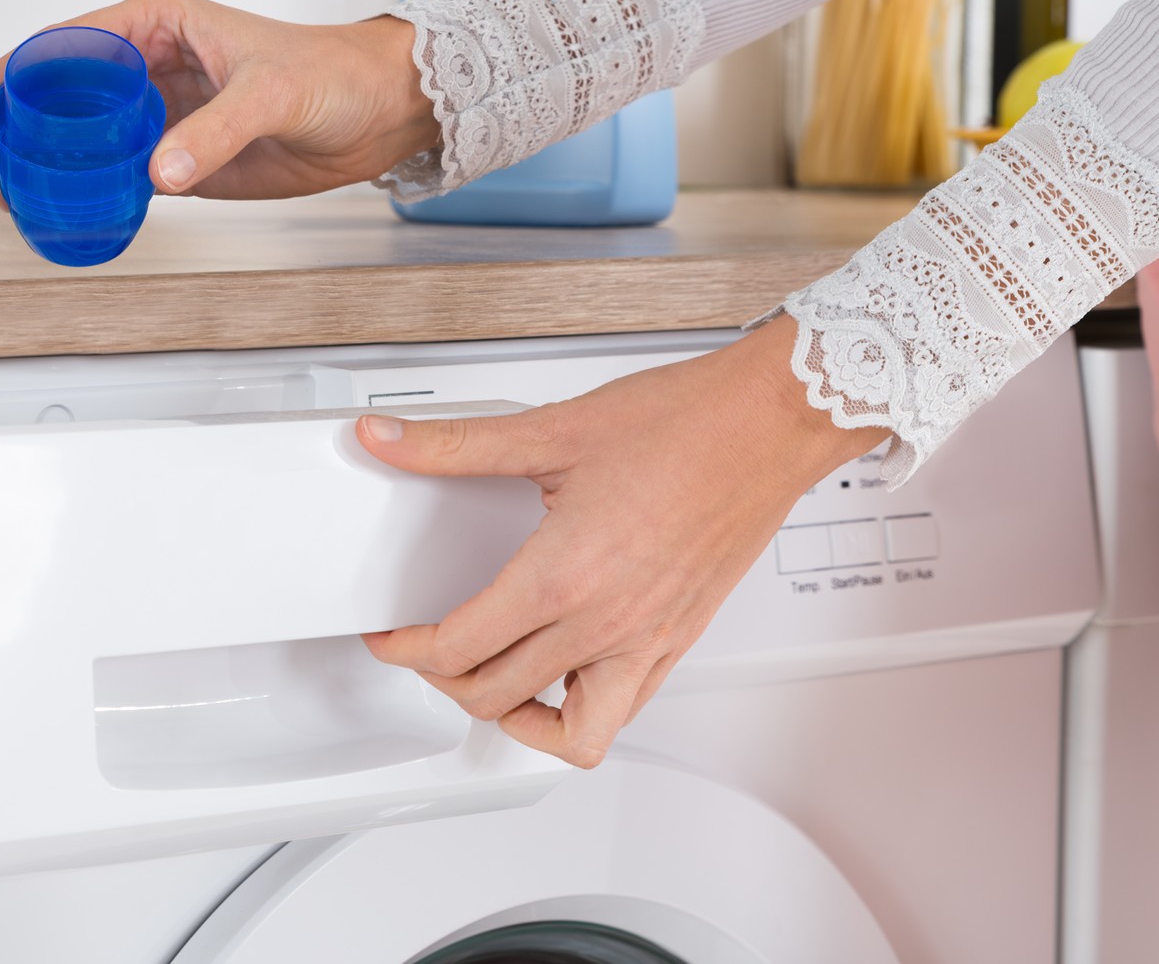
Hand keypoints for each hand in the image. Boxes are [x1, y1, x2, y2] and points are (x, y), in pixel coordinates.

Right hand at [0, 0, 438, 200]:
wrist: (378, 113)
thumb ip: (213, 133)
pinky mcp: (186, 158)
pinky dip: (93, 192)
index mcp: (160, 23)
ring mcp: (167, 113)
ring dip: (49, 165)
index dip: (14, 74)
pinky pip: (125, 174)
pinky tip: (68, 212)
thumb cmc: (332, 74)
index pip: (67, 44)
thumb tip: (158, 171)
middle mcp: (155, 64)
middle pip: (64, 94)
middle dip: (18, 127)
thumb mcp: (270, 93)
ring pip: (88, 137)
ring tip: (11, 197)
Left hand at [356, 316, 887, 767]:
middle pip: (494, 696)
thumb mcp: (551, 432)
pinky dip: (579, 714)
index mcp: (563, 576)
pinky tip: (562, 673)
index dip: (405, 648)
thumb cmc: (685, 424)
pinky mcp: (679, 641)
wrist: (770, 423)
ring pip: (566, 734)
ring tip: (489, 679)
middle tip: (425, 648)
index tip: (393, 634)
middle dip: (441, 679)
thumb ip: (454, 445)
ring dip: (513, 718)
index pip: (457, 647)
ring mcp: (647, 642)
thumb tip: (388, 439)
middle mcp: (605, 624)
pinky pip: (621, 713)